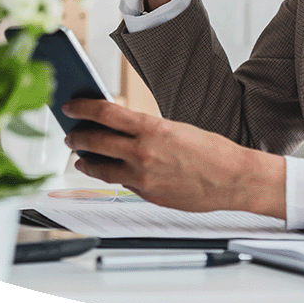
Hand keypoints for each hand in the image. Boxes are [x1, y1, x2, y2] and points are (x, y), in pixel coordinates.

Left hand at [62, 99, 285, 218]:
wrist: (233, 179)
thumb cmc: (211, 151)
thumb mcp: (175, 129)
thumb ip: (146, 130)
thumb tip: (120, 129)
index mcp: (152, 128)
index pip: (106, 113)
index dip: (84, 108)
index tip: (71, 107)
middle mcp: (143, 152)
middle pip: (96, 141)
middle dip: (78, 137)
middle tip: (69, 134)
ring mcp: (144, 177)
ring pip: (101, 169)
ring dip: (86, 161)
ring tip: (79, 157)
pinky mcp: (148, 195)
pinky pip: (121, 184)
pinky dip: (110, 176)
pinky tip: (106, 172)